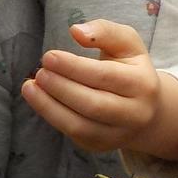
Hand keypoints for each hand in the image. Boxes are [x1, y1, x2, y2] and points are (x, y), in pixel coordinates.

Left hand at [21, 20, 177, 154]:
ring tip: (30, 87)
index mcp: (143, 84)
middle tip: (39, 72)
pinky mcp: (102, 145)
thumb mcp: (127, 43)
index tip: (49, 56)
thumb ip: (104, 31)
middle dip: (61, 88)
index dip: (74, 67)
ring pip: (81, 125)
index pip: (105, 76)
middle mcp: (135, 113)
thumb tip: (76, 31)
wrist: (147, 110)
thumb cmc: (130, 69)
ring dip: (50, 107)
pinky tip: (39, 100)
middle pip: (93, 104)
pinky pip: (74, 134)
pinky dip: (52, 117)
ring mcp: (119, 134)